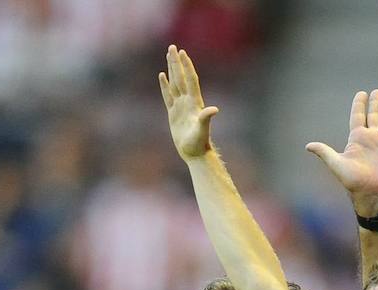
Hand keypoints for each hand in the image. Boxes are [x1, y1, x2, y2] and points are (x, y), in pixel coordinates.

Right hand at [159, 44, 218, 160]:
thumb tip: (214, 110)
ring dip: (172, 70)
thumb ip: (206, 118)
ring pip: (175, 83)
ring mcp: (180, 106)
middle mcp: (188, 102)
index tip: (182, 53)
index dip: (186, 66)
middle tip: (173, 47)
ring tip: (169, 56)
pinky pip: (168, 95)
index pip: (190, 79)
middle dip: (177, 63)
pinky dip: (165, 85)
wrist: (195, 153)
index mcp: (194, 103)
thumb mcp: (202, 130)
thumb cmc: (199, 143)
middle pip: (181, 77)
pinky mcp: (173, 113)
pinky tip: (162, 76)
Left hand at [306, 89, 377, 215]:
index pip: (358, 116)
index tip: (361, 93)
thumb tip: (307, 146)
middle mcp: (371, 138)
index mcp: (357, 139)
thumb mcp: (337, 164)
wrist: (372, 193)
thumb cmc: (354, 181)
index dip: (359, 105)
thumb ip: (324, 152)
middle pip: (373, 116)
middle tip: (377, 91)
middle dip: (375, 104)